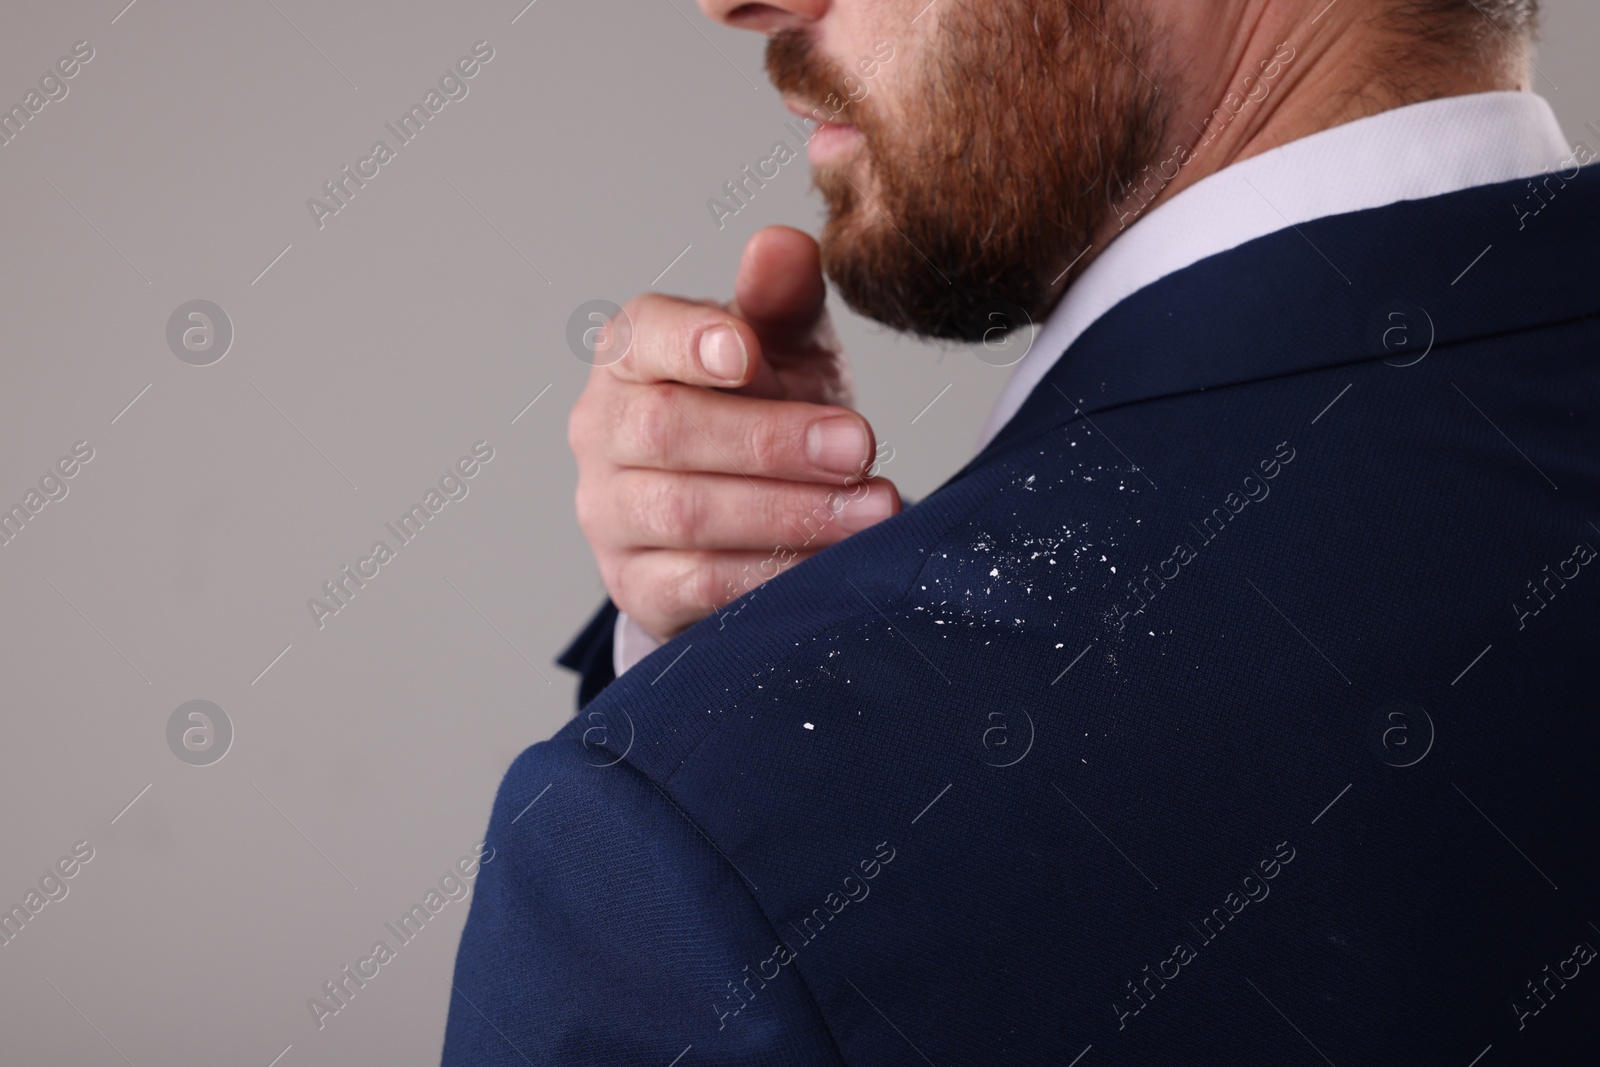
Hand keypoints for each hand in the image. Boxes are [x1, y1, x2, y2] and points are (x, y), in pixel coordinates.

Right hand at [569, 226, 900, 641]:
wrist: (748, 515)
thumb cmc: (763, 407)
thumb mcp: (785, 346)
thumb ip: (782, 298)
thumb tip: (784, 242)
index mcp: (631, 353)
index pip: (643, 336)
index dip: (691, 342)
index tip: (750, 352)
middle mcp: (601, 431)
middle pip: (671, 432)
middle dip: (773, 441)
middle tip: (861, 446)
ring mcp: (609, 514)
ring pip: (688, 514)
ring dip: (789, 514)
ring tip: (873, 508)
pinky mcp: (637, 587)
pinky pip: (699, 587)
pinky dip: (772, 576)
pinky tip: (836, 565)